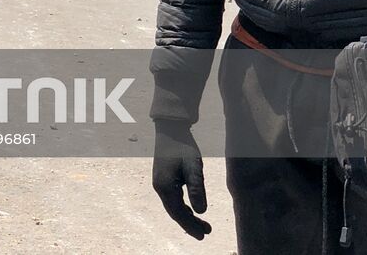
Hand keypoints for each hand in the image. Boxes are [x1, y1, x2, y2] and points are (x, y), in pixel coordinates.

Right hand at [152, 121, 210, 239]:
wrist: (170, 130)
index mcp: (165, 187)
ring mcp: (160, 184)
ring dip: (187, 217)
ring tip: (202, 225)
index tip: (204, 235)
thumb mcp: (194, 168)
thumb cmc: (183, 147)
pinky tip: (191, 210)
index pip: (178, 213)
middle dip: (189, 224)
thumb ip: (197, 189)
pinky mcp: (163, 179)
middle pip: (175, 212)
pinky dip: (183, 208)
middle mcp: (160, 187)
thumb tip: (201, 211)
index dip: (190, 226)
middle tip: (206, 233)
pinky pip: (172, 199)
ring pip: (174, 206)